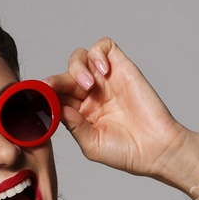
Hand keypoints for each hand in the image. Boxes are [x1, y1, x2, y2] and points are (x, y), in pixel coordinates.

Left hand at [49, 39, 187, 177]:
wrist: (156, 149)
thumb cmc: (127, 152)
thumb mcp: (92, 145)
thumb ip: (74, 126)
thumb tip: (57, 107)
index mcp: (80, 113)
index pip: (57, 96)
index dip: (47, 94)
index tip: (42, 97)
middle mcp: (90, 94)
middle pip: (65, 76)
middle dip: (58, 81)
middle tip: (58, 89)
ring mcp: (105, 80)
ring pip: (80, 58)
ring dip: (77, 67)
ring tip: (88, 85)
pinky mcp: (121, 68)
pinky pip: (103, 47)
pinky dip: (98, 53)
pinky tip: (103, 70)